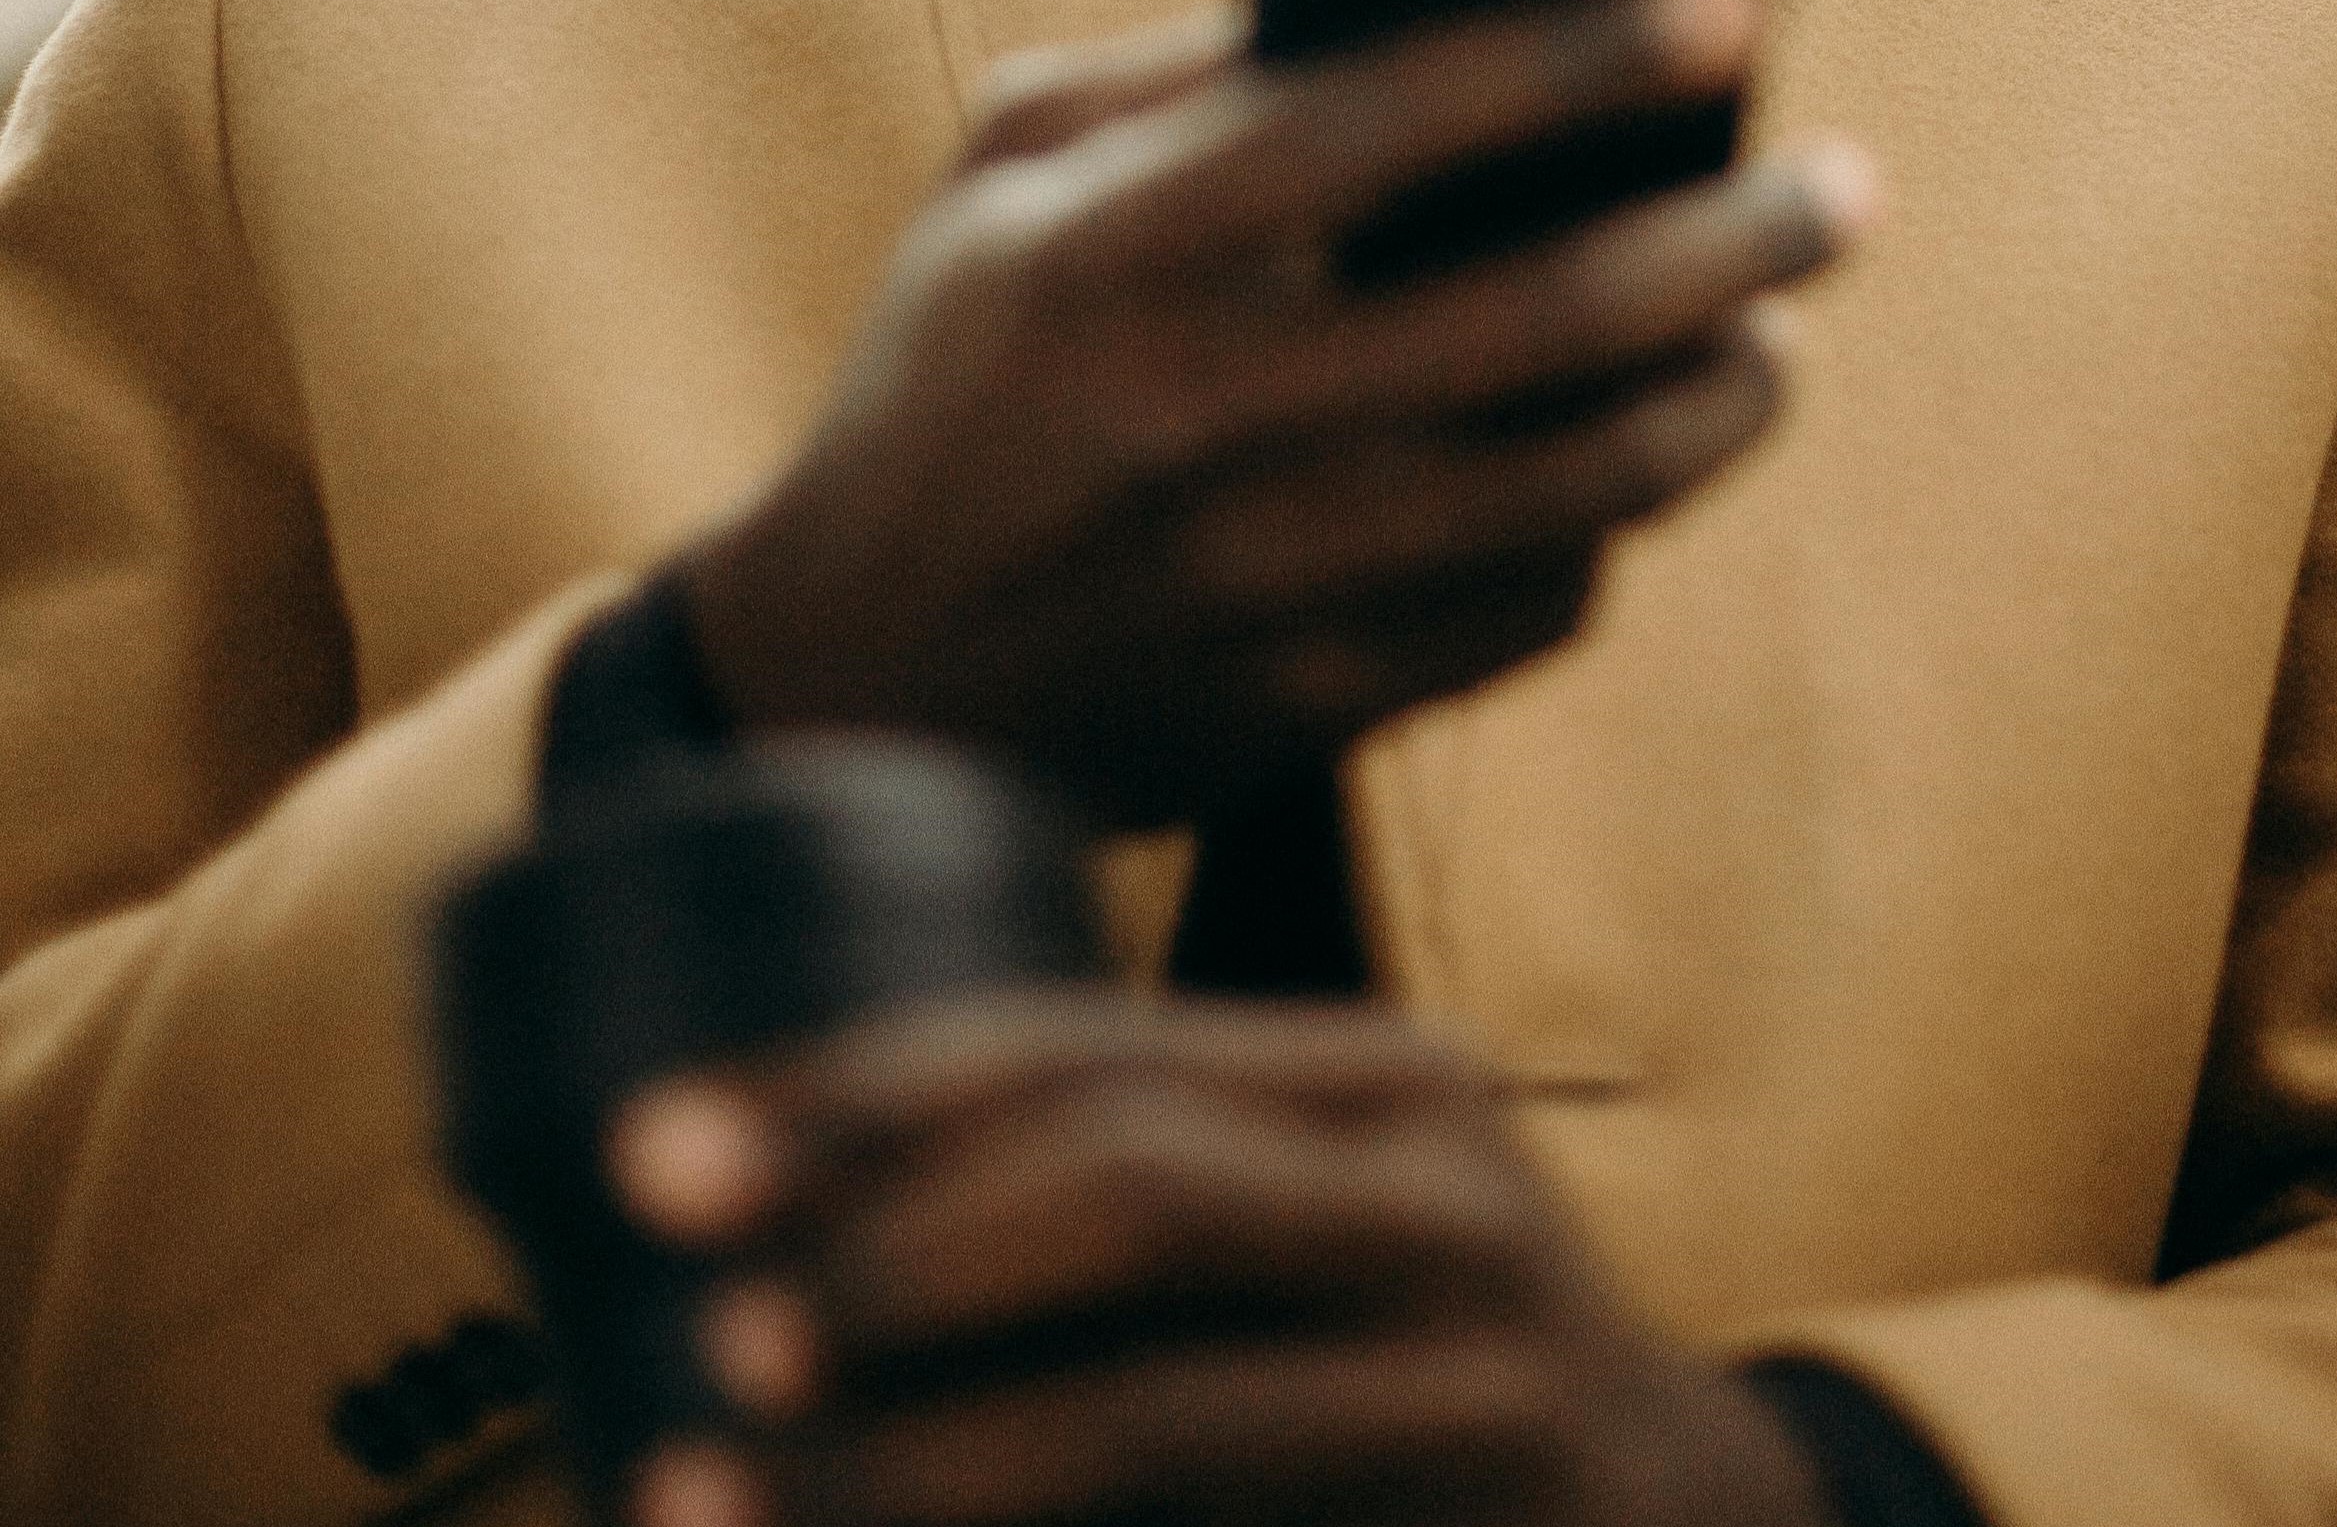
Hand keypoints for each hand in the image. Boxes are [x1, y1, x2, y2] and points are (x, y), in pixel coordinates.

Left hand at [610, 993, 1835, 1526]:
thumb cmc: (1425, 1390)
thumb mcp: (1317, 1244)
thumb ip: (1133, 1202)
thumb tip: (775, 1238)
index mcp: (1374, 1084)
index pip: (1089, 1044)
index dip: (863, 1084)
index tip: (657, 1140)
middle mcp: (1440, 1189)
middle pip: (1132, 1178)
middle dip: (884, 1238)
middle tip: (699, 1314)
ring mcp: (1484, 1374)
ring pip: (1157, 1402)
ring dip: (917, 1455)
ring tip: (719, 1477)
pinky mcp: (1492, 1521)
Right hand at [676, 0, 1870, 827]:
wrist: (848, 685)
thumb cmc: (953, 373)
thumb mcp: (1003, 177)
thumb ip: (1181, 69)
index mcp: (1108, 248)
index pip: (1382, 116)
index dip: (1573, 47)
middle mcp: (1196, 413)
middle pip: (1540, 310)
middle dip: (1732, 232)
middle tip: (1845, 181)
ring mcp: (1264, 577)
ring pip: (1583, 480)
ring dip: (1723, 394)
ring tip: (1777, 332)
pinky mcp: (1315, 704)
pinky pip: (1538, 601)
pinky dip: (1616, 520)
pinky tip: (1642, 454)